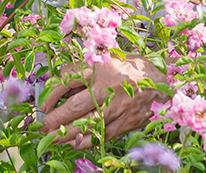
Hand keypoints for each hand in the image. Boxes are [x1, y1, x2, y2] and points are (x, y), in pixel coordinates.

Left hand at [39, 55, 166, 149]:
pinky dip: (87, 141)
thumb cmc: (131, 69)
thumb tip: (59, 87)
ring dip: (67, 134)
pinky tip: (75, 144)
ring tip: (52, 139)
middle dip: (56, 119)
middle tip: (43, 126)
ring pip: (87, 124)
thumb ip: (86, 72)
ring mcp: (117, 106)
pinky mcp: (126, 121)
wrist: (162, 82)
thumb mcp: (108, 60)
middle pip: (75, 106)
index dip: (52, 93)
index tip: (45, 104)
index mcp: (101, 66)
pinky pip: (102, 134)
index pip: (68, 79)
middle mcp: (108, 86)